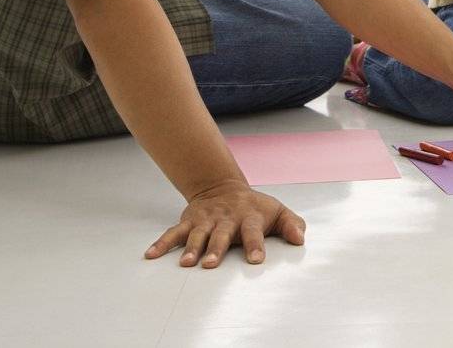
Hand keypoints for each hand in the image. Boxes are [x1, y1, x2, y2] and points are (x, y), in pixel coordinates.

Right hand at [145, 180, 304, 267]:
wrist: (223, 188)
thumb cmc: (254, 207)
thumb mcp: (277, 212)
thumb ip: (292, 224)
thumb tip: (300, 239)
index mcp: (249, 217)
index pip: (253, 231)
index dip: (256, 244)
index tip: (256, 259)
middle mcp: (226, 219)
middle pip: (221, 235)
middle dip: (216, 249)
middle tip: (210, 264)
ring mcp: (206, 220)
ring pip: (197, 234)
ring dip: (191, 248)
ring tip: (186, 263)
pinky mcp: (189, 221)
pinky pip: (173, 232)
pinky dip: (162, 243)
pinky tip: (151, 255)